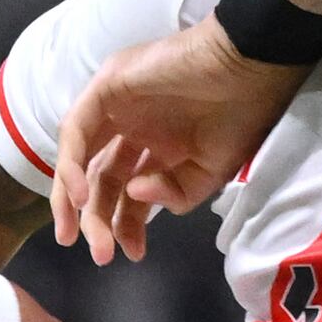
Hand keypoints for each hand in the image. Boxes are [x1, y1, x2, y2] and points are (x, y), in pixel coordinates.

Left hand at [53, 20, 299, 262]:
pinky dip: (71, 165)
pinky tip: (80, 197)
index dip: (126, 225)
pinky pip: (76, 130)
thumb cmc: (241, 116)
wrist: (251, 66)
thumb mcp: (210, 173)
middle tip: (100, 255)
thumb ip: (173, 194)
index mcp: (160, 145)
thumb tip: (134, 195)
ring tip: (76, 236)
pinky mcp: (107, 86)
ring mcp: (117, 106)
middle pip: (101, 179)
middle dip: (97, 221)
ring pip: (80, 157)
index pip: (128, 191)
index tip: (132, 254)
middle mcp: (133, 127)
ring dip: (73, 200)